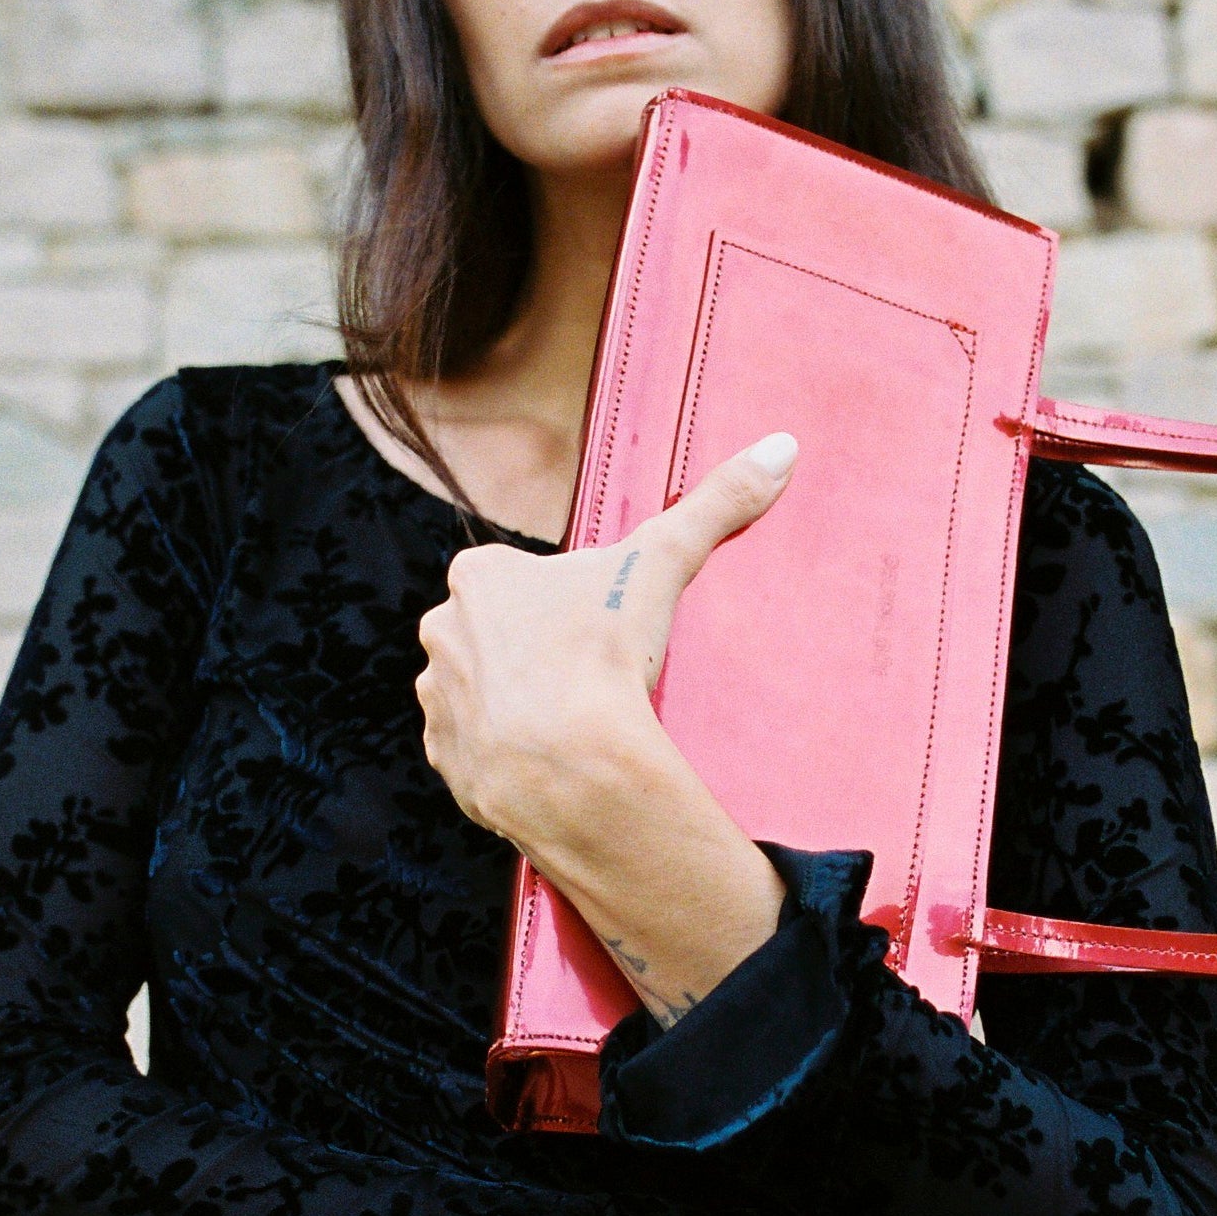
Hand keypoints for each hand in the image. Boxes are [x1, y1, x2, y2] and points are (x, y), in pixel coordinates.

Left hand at [416, 430, 796, 852]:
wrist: (572, 768)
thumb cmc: (606, 657)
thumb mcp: (663, 565)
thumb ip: (715, 503)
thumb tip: (779, 447)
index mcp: (480, 577)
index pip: (521, 580)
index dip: (566, 606)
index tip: (599, 631)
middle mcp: (443, 631)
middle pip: (498, 635)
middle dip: (537, 653)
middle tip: (591, 679)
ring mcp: (437, 699)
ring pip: (481, 692)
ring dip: (517, 704)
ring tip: (573, 725)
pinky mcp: (444, 760)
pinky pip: (472, 750)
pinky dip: (505, 756)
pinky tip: (548, 760)